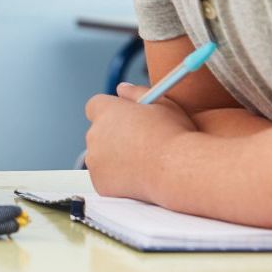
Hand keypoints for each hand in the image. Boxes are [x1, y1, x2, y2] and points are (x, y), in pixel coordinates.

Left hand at [83, 83, 194, 199]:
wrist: (177, 169)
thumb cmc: (172, 135)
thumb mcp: (160, 103)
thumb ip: (136, 92)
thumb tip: (122, 89)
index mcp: (105, 111)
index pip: (95, 106)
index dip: (110, 112)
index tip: (124, 119)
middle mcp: (94, 134)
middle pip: (99, 132)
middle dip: (113, 136)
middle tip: (139, 143)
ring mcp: (94, 160)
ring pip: (101, 156)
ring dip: (114, 158)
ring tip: (143, 161)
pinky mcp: (99, 182)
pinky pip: (105, 178)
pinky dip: (116, 178)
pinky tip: (138, 176)